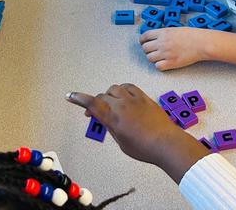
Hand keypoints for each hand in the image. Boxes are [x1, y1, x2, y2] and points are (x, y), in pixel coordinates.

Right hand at [66, 83, 206, 182]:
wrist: (165, 142)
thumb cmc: (143, 148)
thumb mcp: (121, 142)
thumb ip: (111, 127)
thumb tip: (105, 118)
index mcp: (113, 117)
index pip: (92, 103)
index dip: (79, 99)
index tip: (70, 96)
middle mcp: (121, 105)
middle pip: (102, 96)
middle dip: (96, 104)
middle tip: (95, 115)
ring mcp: (133, 98)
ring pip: (114, 89)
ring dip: (109, 96)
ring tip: (111, 106)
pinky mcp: (143, 96)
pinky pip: (128, 87)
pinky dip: (122, 90)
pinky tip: (123, 97)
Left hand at [140, 26, 209, 70]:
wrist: (201, 43)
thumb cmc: (191, 35)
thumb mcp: (175, 29)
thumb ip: (164, 33)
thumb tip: (156, 37)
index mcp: (163, 32)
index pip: (145, 36)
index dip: (142, 40)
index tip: (143, 42)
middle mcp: (162, 43)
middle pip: (145, 48)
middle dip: (147, 50)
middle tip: (152, 51)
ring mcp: (166, 53)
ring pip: (149, 58)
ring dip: (153, 58)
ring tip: (159, 57)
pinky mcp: (171, 63)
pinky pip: (158, 66)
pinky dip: (159, 65)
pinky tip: (164, 63)